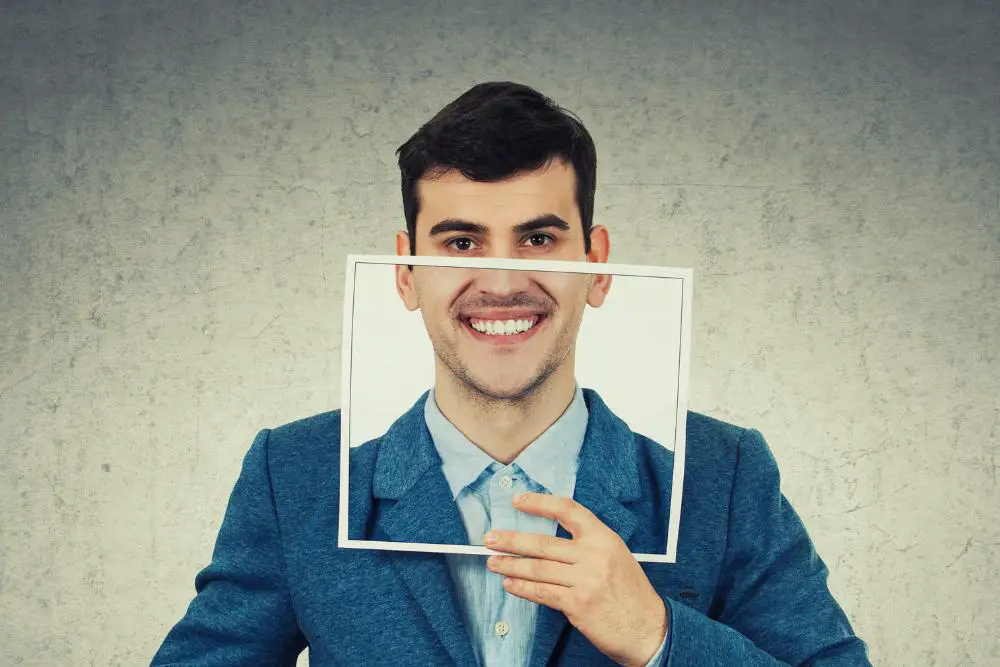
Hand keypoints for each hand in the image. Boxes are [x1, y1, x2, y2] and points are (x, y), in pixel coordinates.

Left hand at [484, 493, 667, 666]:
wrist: (649, 628)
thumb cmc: (630, 593)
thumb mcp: (616, 556)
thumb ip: (587, 545)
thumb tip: (547, 542)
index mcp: (604, 537)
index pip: (567, 510)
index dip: (539, 503)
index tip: (517, 500)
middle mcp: (594, 555)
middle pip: (543, 542)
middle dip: (511, 540)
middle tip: (490, 538)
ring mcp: (585, 579)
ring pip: (537, 568)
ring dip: (510, 565)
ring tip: (493, 562)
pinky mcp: (577, 603)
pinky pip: (541, 592)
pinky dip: (522, 588)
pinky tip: (510, 584)